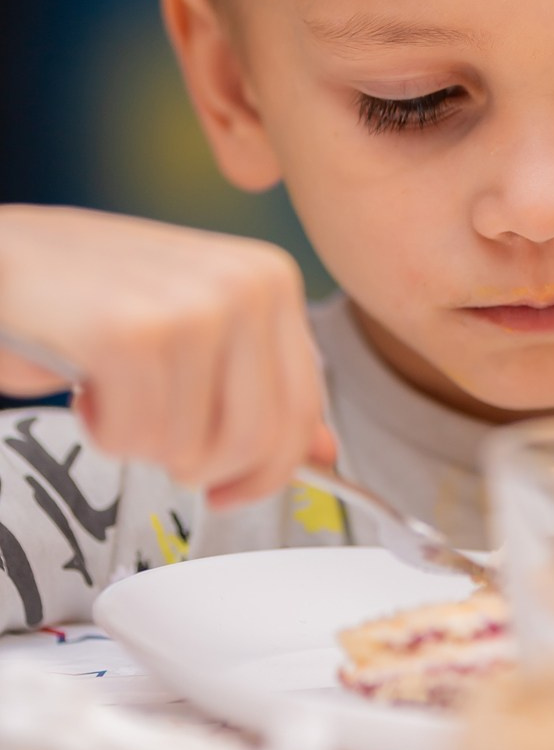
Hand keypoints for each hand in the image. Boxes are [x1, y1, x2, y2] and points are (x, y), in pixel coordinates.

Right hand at [0, 205, 333, 507]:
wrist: (2, 261)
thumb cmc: (92, 297)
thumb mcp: (194, 330)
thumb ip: (259, 385)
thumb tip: (326, 451)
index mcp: (271, 279)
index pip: (303, 410)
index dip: (268, 471)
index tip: (229, 488)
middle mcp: (246, 284)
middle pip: (256, 440)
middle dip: (198, 464)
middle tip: (152, 434)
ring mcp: (193, 306)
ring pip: (191, 448)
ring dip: (138, 440)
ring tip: (112, 388)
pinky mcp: (132, 335)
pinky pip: (135, 439)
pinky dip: (102, 431)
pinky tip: (86, 382)